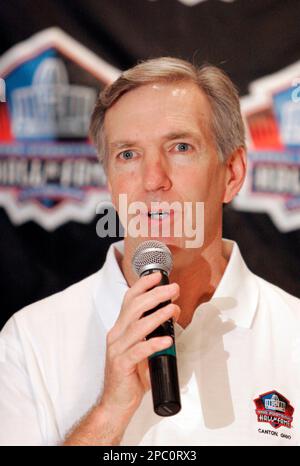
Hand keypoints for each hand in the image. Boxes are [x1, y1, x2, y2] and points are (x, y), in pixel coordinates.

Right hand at [100, 271, 179, 418]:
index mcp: (120, 328)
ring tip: (173, 309)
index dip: (143, 285)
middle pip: (134, 307)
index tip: (158, 276)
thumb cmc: (130, 375)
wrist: (115, 403)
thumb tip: (172, 316)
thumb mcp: (142, 349)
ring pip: (137, 326)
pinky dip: (154, 344)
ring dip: (158, 315)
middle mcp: (116, 335)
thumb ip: (153, 333)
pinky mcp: (121, 365)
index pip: (129, 299)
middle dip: (155, 295)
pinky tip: (167, 340)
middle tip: (173, 289)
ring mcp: (117, 349)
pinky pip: (139, 351)